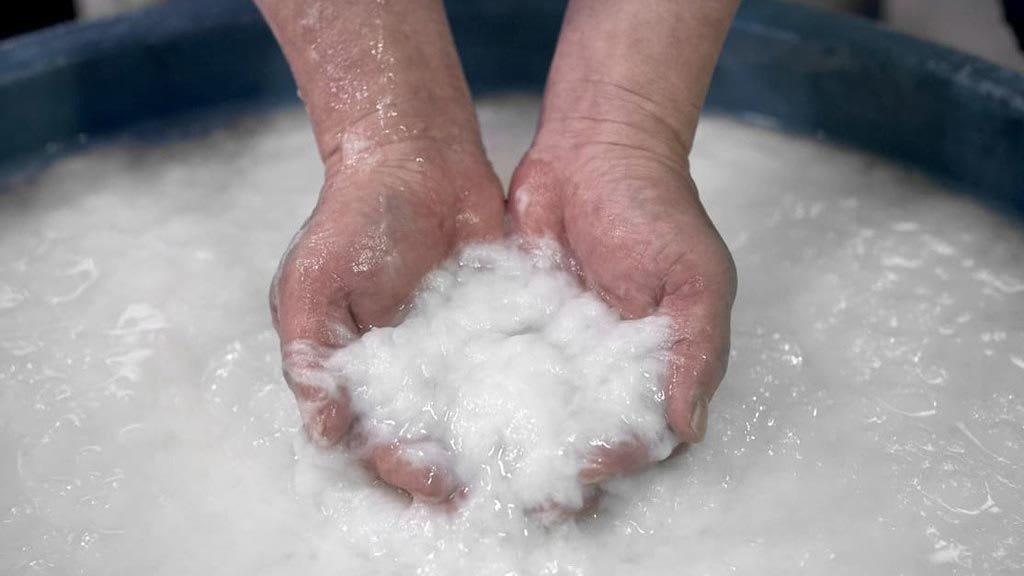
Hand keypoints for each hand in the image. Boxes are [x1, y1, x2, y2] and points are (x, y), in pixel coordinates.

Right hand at [257, 0, 503, 501]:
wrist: (414, 155)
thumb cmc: (353, 219)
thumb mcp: (313, 286)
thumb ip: (310, 359)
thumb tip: (324, 433)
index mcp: (367, 375)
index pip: (388, 439)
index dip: (410, 466)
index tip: (440, 485)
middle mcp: (419, 371)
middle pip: (444, 438)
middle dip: (469, 468)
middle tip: (506, 491)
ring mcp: (466, 348)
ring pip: (490, 410)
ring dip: (512, 439)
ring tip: (547, 465)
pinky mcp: (507, 320)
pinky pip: (525, 362)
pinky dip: (544, 387)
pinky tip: (569, 409)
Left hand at [509, 103, 736, 489]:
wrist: (595, 147)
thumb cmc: (656, 209)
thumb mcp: (696, 277)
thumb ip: (697, 350)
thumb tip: (687, 427)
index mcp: (650, 368)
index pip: (634, 434)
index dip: (614, 458)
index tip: (585, 467)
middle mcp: (596, 368)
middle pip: (576, 433)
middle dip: (554, 462)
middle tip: (524, 487)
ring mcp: (548, 348)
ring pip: (527, 410)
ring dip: (508, 438)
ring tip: (480, 464)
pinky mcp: (506, 322)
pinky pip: (489, 364)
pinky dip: (472, 388)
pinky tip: (449, 411)